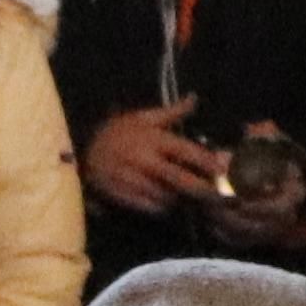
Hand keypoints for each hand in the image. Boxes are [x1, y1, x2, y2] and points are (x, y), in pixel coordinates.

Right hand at [82, 105, 230, 216]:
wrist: (83, 153)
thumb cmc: (117, 133)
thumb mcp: (142, 118)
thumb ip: (171, 113)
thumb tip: (194, 98)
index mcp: (153, 139)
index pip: (185, 151)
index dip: (206, 161)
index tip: (221, 169)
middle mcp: (145, 160)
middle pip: (179, 178)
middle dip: (200, 188)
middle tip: (215, 194)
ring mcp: (134, 180)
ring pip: (166, 195)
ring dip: (181, 199)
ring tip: (194, 199)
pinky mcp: (125, 196)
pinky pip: (151, 206)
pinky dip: (163, 206)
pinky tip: (168, 202)